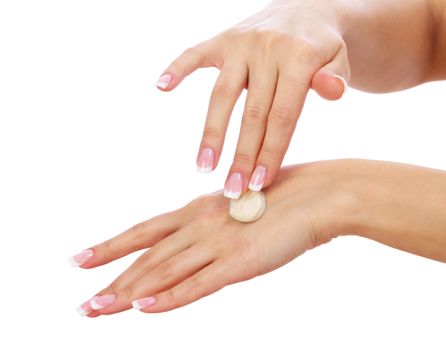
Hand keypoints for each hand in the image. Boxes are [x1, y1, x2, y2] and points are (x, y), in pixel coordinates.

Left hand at [73, 160, 353, 315]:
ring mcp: (217, 243)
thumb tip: (203, 238)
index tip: (84, 258)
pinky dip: (168, 298)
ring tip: (95, 310)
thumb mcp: (240, 206)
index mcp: (200, 209)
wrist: (319, 194)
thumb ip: (218, 222)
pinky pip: (197, 285)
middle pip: (146, 256)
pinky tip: (143, 310)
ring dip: (127, 293)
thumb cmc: (286, 197)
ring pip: (162, 272)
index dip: (113, 246)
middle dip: (111, 278)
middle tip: (82, 299)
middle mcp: (200, 224)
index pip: (146, 231)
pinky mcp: (239, 263)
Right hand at [156, 0, 348, 197]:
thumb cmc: (321, 46)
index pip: (282, 116)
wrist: (307, 9)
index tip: (259, 184)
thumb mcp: (339, 58)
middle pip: (252, 113)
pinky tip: (162, 87)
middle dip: (242, 155)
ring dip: (212, 132)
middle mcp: (267, 49)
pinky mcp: (224, 39)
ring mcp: (242, 43)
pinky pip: (195, 53)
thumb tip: (331, 92)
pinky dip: (177, 68)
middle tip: (233, 190)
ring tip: (204, 166)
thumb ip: (335, 77)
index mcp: (299, 58)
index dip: (270, 152)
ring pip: (222, 94)